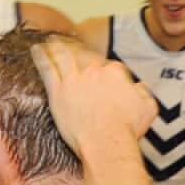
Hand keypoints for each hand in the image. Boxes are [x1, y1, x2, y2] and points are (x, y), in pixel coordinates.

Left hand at [31, 40, 156, 156]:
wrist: (107, 144)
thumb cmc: (127, 129)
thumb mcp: (148, 108)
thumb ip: (144, 93)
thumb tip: (140, 86)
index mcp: (115, 73)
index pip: (111, 67)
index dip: (107, 72)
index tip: (104, 77)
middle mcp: (94, 72)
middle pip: (87, 60)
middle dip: (81, 55)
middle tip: (75, 52)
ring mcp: (74, 79)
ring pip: (64, 57)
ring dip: (57, 47)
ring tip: (51, 41)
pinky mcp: (58, 91)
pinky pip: (47, 69)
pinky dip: (41, 57)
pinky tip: (36, 50)